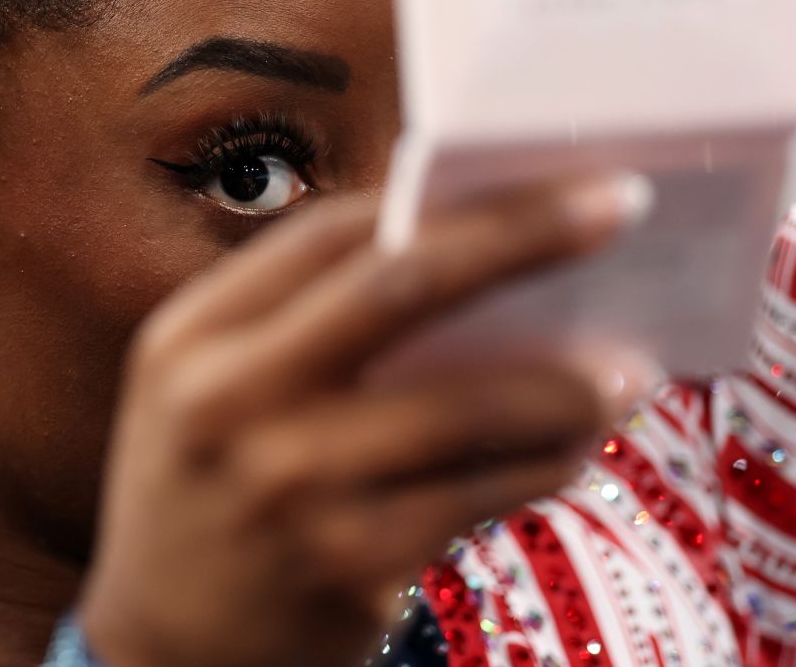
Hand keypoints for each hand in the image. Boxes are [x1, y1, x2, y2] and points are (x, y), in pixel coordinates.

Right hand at [79, 174, 658, 666]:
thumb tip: (468, 255)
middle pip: (398, 286)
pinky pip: (475, 498)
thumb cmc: (203, 494)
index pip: (329, 234)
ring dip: (566, 381)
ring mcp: (287, 486)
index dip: (441, 196)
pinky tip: (575, 448)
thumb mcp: (210, 391)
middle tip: (620, 205)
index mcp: (191, 335)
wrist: (164, 649)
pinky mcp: (344, 565)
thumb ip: (303, 325)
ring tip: (632, 367)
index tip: (534, 176)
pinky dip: (542, 465)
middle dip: (521, 234)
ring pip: (462, 407)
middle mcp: (228, 399)